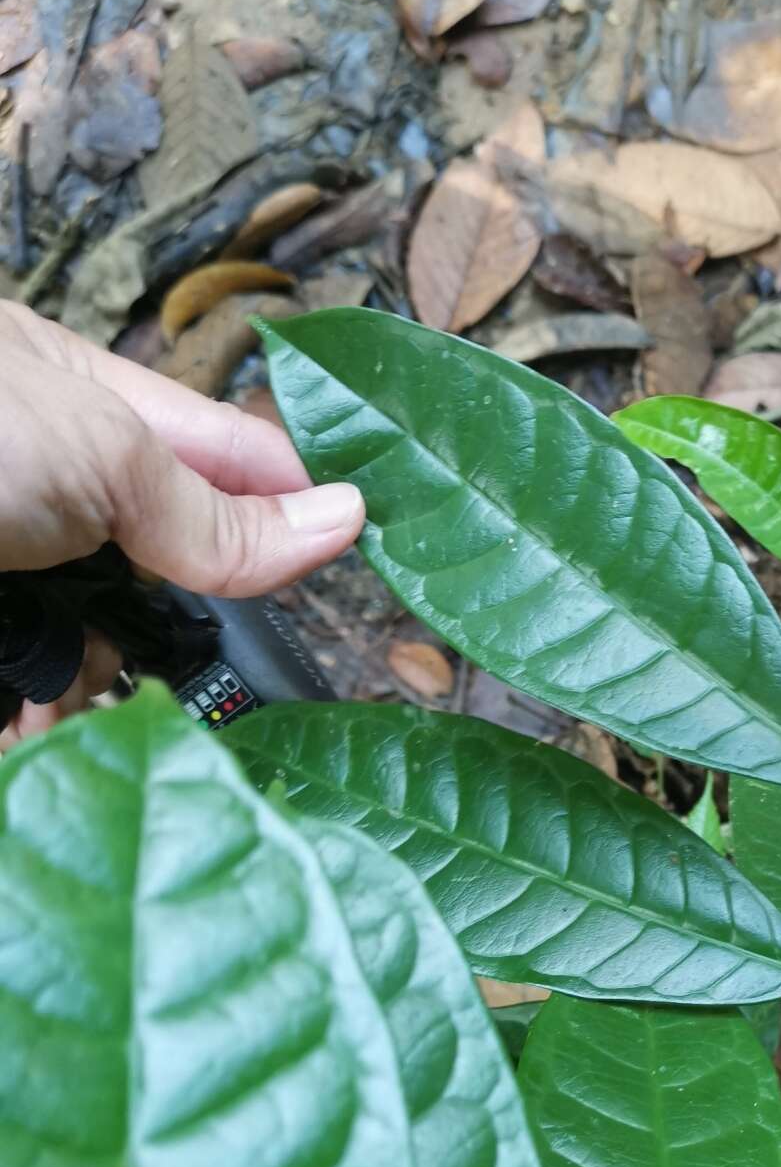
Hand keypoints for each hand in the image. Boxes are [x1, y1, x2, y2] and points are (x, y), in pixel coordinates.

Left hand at [0, 301, 363, 744]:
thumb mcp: (97, 452)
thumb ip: (211, 508)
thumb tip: (343, 522)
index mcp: (86, 409)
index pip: (226, 463)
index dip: (291, 514)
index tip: (358, 572)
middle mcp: (38, 493)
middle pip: (150, 579)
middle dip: (180, 641)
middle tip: (223, 694)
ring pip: (72, 655)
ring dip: (92, 704)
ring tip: (107, 740)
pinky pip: (8, 700)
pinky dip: (24, 737)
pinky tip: (33, 758)